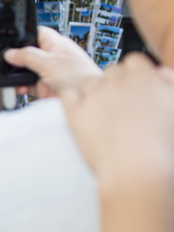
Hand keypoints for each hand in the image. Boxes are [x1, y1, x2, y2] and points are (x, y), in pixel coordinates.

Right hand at [3, 25, 101, 97]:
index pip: (38, 32)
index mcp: (56, 44)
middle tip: (8, 61)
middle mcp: (52, 57)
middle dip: (18, 58)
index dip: (25, 33)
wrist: (88, 99)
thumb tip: (11, 53)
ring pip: (26, 70)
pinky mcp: (44, 86)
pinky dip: (21, 86)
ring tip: (12, 77)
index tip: (10, 38)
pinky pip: (27, 84)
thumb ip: (28, 56)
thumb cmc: (80, 77)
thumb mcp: (49, 62)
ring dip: (18, 75)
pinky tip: (19, 87)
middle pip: (28, 53)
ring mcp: (48, 72)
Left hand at [62, 53, 173, 184]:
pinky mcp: (75, 113)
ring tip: (106, 115)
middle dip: (117, 84)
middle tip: (123, 106)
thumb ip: (170, 84)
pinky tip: (83, 113)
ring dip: (96, 92)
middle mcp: (117, 81)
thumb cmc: (163, 144)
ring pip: (90, 82)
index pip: (134, 61)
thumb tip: (161, 74)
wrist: (138, 170)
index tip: (137, 89)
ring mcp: (94, 96)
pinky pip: (67, 94)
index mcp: (144, 76)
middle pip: (112, 71)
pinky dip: (73, 100)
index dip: (135, 75)